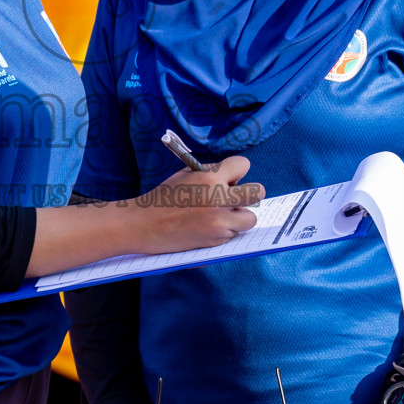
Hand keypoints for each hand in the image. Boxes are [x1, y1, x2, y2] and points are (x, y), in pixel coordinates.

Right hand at [137, 157, 263, 254]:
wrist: (145, 225)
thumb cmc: (164, 198)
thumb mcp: (186, 176)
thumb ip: (211, 175)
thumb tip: (235, 179)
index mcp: (209, 177)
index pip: (243, 165)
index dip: (237, 170)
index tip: (231, 177)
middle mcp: (219, 198)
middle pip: (258, 192)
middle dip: (250, 194)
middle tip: (237, 197)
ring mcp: (220, 221)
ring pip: (250, 218)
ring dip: (239, 216)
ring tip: (220, 215)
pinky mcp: (217, 239)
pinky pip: (234, 233)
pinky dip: (226, 231)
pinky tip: (207, 228)